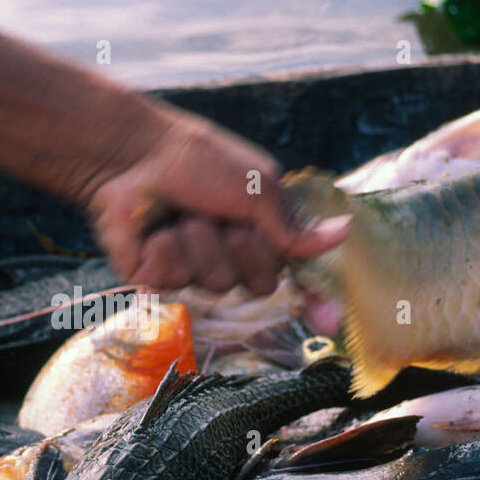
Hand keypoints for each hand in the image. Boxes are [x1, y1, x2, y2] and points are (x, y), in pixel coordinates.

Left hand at [85, 113, 348, 295]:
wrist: (135, 155)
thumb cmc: (199, 162)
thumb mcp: (256, 186)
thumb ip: (292, 224)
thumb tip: (343, 234)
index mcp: (262, 236)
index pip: (296, 279)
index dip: (314, 302)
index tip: (329, 323)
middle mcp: (232, 261)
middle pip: (261, 286)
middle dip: (245, 248)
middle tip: (224, 218)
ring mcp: (195, 274)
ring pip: (217, 283)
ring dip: (201, 241)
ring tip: (183, 216)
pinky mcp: (157, 282)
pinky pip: (176, 283)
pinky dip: (168, 249)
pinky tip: (155, 231)